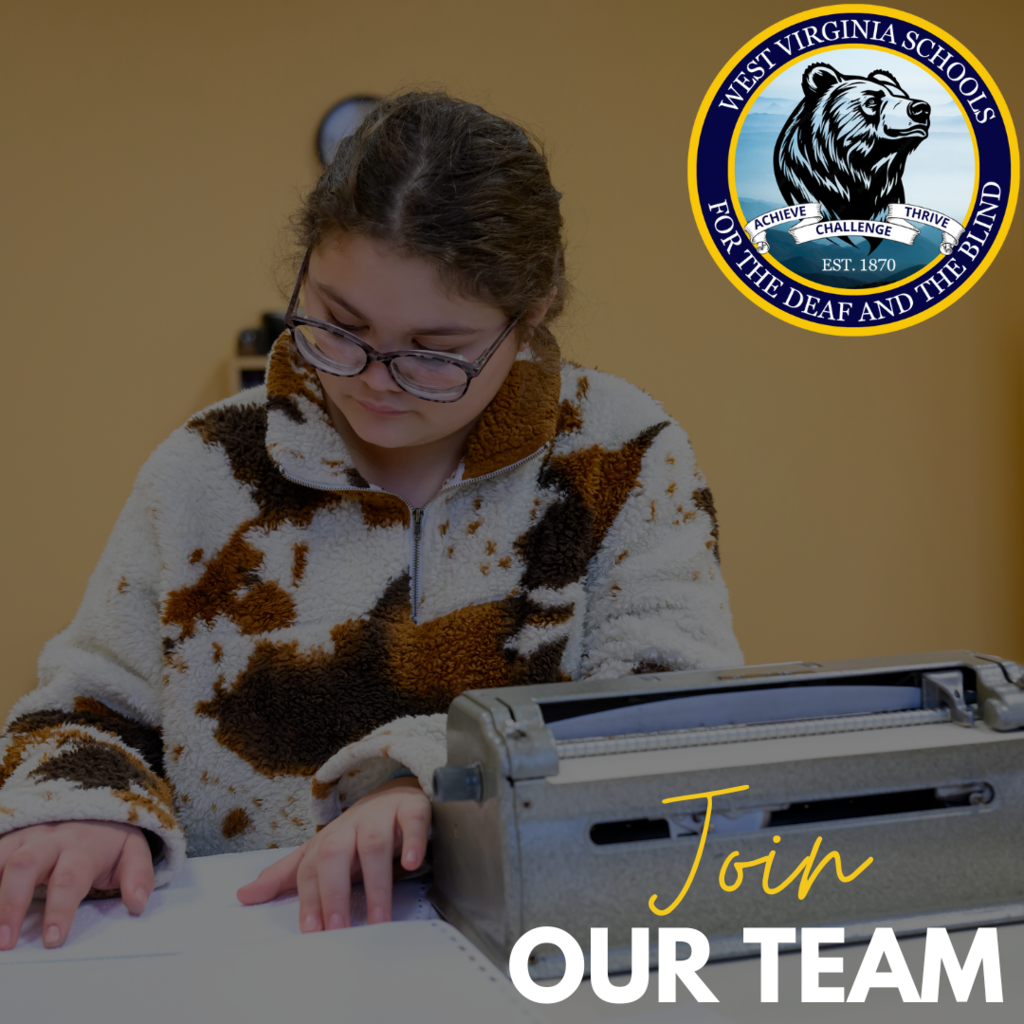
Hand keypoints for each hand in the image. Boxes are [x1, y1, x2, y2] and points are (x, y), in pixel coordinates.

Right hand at [0, 820, 154, 949]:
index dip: (60, 910)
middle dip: (11, 904)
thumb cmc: (108, 838)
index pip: (70, 878)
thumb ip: (138, 875)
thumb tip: (138, 904)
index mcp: (82, 846)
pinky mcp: (8, 838)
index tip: (53, 940)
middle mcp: (49, 839)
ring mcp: (24, 837)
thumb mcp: (132, 850)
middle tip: (6, 942)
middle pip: (25, 865)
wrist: (93, 803)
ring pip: (0, 857)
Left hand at [236, 775, 430, 930]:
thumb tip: (243, 896)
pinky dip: (412, 841)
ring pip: (373, 844)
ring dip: (376, 883)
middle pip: (335, 854)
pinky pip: (412, 821)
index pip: (310, 869)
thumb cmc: (356, 833)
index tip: (313, 932)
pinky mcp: (411, 809)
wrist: (396, 793)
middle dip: (334, 892)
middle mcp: (351, 825)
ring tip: (379, 919)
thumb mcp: (322, 853)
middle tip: (339, 929)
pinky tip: (410, 863)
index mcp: (327, 840)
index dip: (309, 899)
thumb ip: (286, 876)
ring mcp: (382, 815)